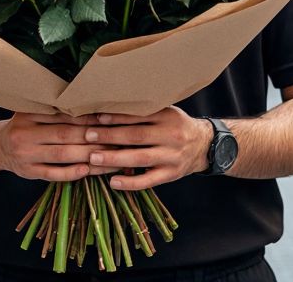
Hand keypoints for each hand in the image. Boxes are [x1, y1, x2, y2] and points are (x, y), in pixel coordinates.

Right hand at [0, 113, 119, 181]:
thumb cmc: (24, 127)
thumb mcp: (33, 113)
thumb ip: (56, 111)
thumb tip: (93, 108)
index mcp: (29, 114)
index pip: (64, 116)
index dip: (88, 119)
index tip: (110, 120)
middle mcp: (25, 133)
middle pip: (65, 135)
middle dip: (93, 138)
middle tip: (117, 139)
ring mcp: (26, 154)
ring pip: (61, 155)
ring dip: (88, 156)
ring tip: (110, 157)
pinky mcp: (28, 172)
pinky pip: (52, 174)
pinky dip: (70, 173)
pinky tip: (87, 171)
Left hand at [83, 107, 213, 190]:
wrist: (204, 145)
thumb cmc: (176, 126)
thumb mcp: (166, 112)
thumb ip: (144, 111)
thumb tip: (109, 109)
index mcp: (168, 117)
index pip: (139, 116)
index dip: (117, 117)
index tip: (96, 118)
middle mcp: (171, 136)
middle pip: (137, 136)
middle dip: (110, 137)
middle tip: (88, 136)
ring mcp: (171, 157)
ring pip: (140, 158)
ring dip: (115, 159)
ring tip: (93, 158)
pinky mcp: (170, 175)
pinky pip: (148, 181)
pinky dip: (130, 182)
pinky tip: (113, 182)